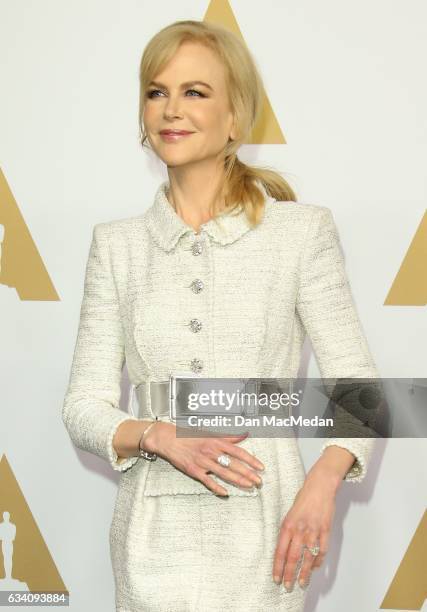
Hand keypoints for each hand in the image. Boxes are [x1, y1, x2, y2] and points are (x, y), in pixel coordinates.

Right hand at [144, 422, 264, 495]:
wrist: (169, 439)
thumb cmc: (190, 436)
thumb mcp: (210, 433)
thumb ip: (228, 437)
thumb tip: (244, 434)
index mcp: (216, 441)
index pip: (238, 451)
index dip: (251, 460)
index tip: (261, 467)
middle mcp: (211, 451)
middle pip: (234, 464)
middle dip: (248, 473)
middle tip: (259, 481)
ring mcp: (203, 462)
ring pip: (224, 473)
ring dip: (238, 480)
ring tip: (249, 486)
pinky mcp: (194, 471)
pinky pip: (207, 481)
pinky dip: (216, 487)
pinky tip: (225, 493)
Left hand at [272, 464, 339, 589]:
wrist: (320, 486)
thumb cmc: (303, 498)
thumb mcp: (290, 513)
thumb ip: (288, 530)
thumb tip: (285, 549)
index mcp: (288, 525)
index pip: (280, 551)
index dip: (278, 567)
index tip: (275, 578)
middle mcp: (300, 530)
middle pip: (293, 557)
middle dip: (289, 574)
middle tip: (287, 586)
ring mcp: (314, 531)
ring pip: (308, 557)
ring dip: (304, 573)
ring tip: (302, 584)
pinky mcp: (325, 530)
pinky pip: (322, 550)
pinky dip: (318, 561)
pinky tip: (314, 567)